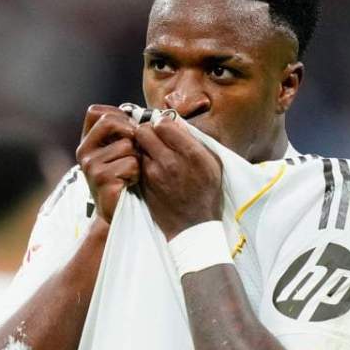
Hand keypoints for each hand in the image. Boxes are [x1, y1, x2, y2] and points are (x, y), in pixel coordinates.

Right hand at [76, 105, 138, 222]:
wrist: (119, 213)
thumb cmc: (125, 179)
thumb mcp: (121, 151)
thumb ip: (123, 132)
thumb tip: (143, 115)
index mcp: (87, 142)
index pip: (95, 111)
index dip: (117, 115)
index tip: (130, 129)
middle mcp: (84, 151)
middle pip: (110, 122)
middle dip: (130, 133)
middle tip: (136, 151)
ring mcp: (91, 166)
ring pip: (127, 145)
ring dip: (137, 158)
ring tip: (131, 173)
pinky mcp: (101, 180)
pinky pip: (131, 164)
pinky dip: (137, 173)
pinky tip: (130, 183)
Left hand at [134, 113, 222, 239]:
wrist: (194, 227)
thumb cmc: (207, 193)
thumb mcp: (212, 164)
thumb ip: (195, 141)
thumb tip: (177, 122)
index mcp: (191, 154)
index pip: (164, 123)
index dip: (162, 123)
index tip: (165, 128)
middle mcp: (171, 161)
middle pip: (144, 131)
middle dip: (147, 131)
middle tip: (154, 137)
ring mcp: (154, 174)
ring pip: (137, 147)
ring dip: (143, 146)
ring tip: (153, 153)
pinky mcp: (144, 185)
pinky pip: (137, 164)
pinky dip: (141, 162)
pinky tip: (152, 168)